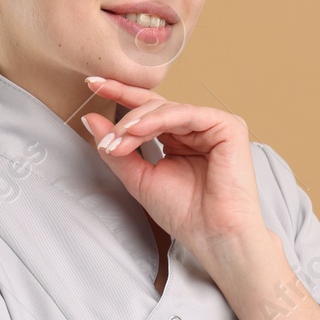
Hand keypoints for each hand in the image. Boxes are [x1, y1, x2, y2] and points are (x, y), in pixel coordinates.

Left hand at [80, 77, 268, 265]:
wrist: (213, 235)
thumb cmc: (184, 213)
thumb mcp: (139, 178)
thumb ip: (117, 149)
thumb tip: (90, 119)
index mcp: (178, 138)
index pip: (147, 110)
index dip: (120, 94)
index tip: (92, 84)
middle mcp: (196, 128)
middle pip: (154, 106)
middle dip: (125, 118)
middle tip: (107, 141)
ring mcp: (213, 125)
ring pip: (166, 109)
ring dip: (136, 123)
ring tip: (118, 142)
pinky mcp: (228, 126)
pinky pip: (186, 113)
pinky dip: (158, 119)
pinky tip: (136, 131)